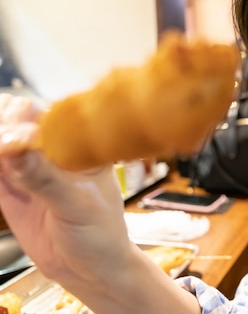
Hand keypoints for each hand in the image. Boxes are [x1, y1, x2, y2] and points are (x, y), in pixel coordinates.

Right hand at [0, 93, 128, 284]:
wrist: (91, 267)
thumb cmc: (102, 232)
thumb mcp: (78, 205)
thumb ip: (46, 179)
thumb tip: (16, 148)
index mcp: (82, 143)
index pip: (49, 116)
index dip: (25, 119)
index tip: (14, 139)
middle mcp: (55, 148)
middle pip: (18, 119)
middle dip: (4, 124)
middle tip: (3, 149)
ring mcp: (31, 165)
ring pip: (2, 139)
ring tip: (2, 169)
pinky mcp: (11, 186)